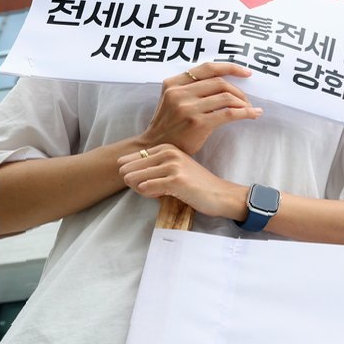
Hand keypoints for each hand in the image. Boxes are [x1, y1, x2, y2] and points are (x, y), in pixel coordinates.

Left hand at [118, 144, 244, 219]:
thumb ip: (151, 166)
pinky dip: (150, 195)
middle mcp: (168, 152)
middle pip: (128, 169)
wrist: (220, 195)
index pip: (129, 159)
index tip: (154, 180)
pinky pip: (145, 188)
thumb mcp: (173, 168)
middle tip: (156, 188)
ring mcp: (172, 165)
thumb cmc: (195, 185)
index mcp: (166, 147)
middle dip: (136, 183)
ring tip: (162, 191)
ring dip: (143, 191)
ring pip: (133, 179)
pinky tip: (166, 195)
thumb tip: (122, 171)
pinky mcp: (175, 180)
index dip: (136, 175)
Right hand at [139, 62, 260, 154]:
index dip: (230, 68)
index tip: (247, 73)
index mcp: (173, 83)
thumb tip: (224, 84)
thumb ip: (190, 88)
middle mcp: (179, 93)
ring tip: (249, 109)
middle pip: (220, 82)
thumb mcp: (173, 100)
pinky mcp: (198, 123)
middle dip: (239, 91)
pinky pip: (229, 113)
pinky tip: (253, 114)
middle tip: (247, 101)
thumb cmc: (170, 124)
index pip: (207, 68)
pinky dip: (245, 113)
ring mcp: (188, 107)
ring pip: (226, 97)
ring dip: (243, 103)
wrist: (156, 147)